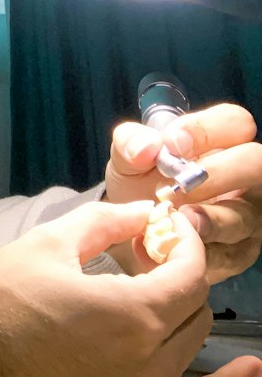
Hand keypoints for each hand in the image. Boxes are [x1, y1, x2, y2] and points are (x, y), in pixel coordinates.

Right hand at [0, 200, 261, 376]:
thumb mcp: (48, 244)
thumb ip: (105, 223)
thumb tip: (143, 214)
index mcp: (132, 315)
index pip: (189, 272)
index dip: (182, 242)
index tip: (165, 226)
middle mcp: (148, 366)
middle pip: (193, 309)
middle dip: (177, 273)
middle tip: (145, 253)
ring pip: (191, 350)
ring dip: (182, 315)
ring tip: (151, 291)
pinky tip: (247, 370)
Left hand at [105, 103, 261, 282]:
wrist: (130, 233)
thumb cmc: (140, 184)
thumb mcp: (127, 158)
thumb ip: (130, 142)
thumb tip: (146, 146)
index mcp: (221, 141)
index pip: (235, 122)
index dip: (206, 129)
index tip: (171, 145)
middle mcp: (242, 177)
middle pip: (254, 164)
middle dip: (216, 173)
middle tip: (177, 186)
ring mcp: (246, 215)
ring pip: (245, 215)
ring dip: (211, 219)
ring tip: (178, 219)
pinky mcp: (240, 252)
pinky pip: (232, 254)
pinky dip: (201, 252)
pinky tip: (175, 247)